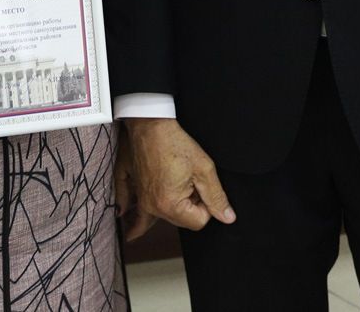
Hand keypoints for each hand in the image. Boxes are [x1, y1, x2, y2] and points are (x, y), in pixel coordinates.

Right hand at [121, 118, 234, 238]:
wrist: (150, 125)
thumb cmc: (174, 142)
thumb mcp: (204, 168)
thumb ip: (217, 197)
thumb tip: (227, 217)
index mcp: (170, 205)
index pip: (199, 221)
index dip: (206, 204)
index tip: (201, 185)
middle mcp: (152, 207)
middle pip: (182, 219)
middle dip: (191, 203)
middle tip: (189, 178)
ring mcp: (142, 201)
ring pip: (167, 214)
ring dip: (175, 202)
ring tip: (176, 181)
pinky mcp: (136, 192)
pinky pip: (136, 213)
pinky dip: (136, 219)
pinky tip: (131, 233)